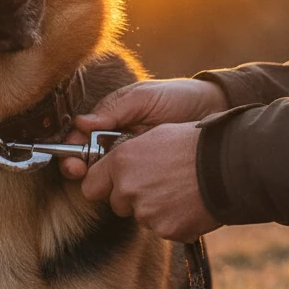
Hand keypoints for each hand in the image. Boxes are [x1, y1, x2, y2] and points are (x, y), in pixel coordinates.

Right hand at [61, 78, 226, 179]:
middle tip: (82, 174)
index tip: (73, 163)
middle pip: (89, 164)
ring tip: (111, 181)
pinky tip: (134, 190)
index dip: (72, 152)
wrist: (215, 110)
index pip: (81, 140)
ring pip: (110, 179)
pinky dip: (131, 191)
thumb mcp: (144, 97)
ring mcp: (135, 161)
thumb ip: (114, 109)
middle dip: (81, 170)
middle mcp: (117, 144)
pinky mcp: (152, 175)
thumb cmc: (178, 97)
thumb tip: (81, 123)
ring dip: (106, 183)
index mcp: (110, 122)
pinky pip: (134, 186)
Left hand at [78, 122, 220, 241]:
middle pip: (117, 204)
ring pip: (142, 217)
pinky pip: (164, 229)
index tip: (113, 184)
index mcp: (121, 162)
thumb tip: (117, 165)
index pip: (90, 186)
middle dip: (132, 197)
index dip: (103, 185)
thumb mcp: (155, 136)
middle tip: (159, 183)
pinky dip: (176, 221)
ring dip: (156, 209)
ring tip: (180, 190)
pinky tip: (191, 204)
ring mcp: (147, 212)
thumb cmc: (194, 144)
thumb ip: (128, 154)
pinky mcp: (166, 230)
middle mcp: (128, 188)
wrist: (228, 165)